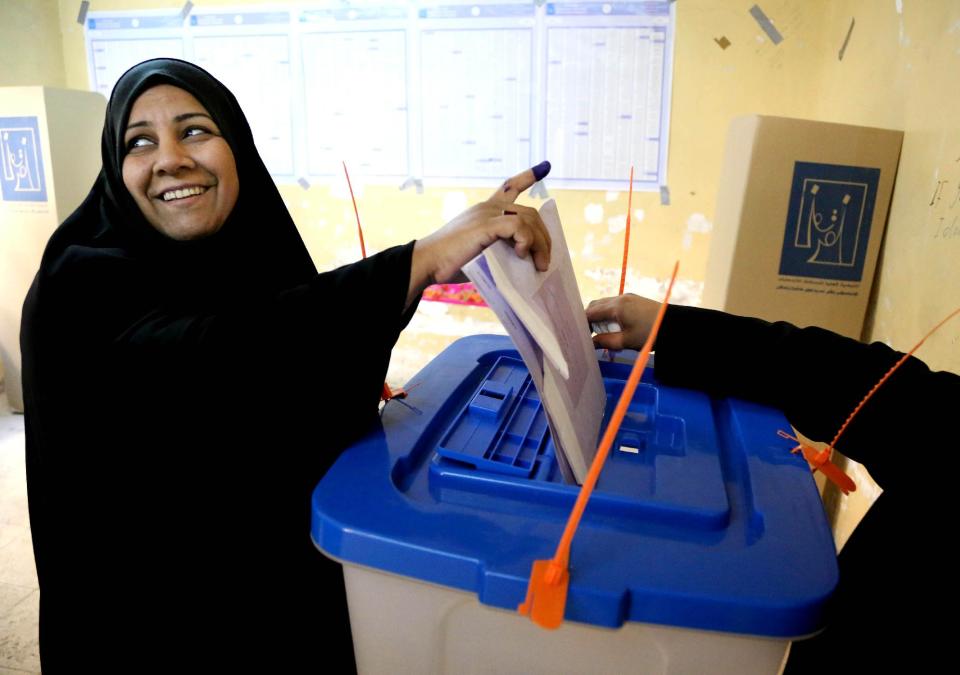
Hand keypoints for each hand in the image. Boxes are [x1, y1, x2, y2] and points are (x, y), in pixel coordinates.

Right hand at [408, 162, 551, 307]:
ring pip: (528, 220)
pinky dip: (526, 241)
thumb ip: (501, 248)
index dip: (528, 176)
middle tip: (545, 261)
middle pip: (530, 213)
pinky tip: (521, 254)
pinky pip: (518, 226)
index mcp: (485, 211)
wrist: (428, 263)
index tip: (545, 166)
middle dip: (543, 237)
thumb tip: (526, 260)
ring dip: (540, 244)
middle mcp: (487, 207)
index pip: (509, 186)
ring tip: (540, 264)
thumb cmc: (452, 263)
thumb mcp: (482, 251)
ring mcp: (486, 214)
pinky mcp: (485, 224)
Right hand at [585, 294, 661, 350]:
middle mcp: (619, 298)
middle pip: (596, 305)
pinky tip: (614, 325)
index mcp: (616, 307)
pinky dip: (609, 313)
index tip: (580, 334)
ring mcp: (628, 297)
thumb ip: (605, 341)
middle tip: (590, 334)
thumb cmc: (650, 334)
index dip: (582, 323)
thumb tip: (591, 342)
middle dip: (590, 319)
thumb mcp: (626, 341)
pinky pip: (615, 304)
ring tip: (603, 331)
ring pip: (605, 304)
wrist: (675, 325)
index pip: (590, 312)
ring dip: (600, 316)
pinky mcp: (634, 299)